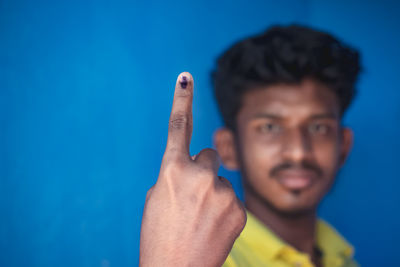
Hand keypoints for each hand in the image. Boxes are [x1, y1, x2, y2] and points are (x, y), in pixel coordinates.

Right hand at [139, 72, 245, 266]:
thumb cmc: (159, 236)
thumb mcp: (157, 200)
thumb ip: (174, 176)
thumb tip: (192, 168)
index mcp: (171, 170)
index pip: (177, 127)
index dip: (180, 100)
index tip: (184, 78)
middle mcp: (198, 175)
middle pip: (208, 156)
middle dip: (202, 170)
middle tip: (193, 197)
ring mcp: (221, 192)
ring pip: (220, 180)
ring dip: (213, 193)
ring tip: (201, 219)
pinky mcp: (239, 208)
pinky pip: (232, 198)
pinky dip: (224, 210)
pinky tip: (214, 228)